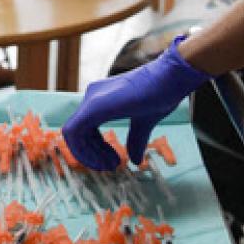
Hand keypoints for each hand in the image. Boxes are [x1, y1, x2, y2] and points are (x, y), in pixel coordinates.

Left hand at [62, 36, 210, 170]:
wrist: (170, 78)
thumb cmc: (160, 93)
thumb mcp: (144, 122)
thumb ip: (135, 139)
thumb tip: (135, 160)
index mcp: (101, 100)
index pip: (84, 129)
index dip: (93, 149)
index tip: (113, 160)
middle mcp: (92, 97)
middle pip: (77, 134)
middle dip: (91, 155)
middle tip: (111, 166)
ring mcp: (92, 100)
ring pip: (72, 134)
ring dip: (89, 155)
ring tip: (113, 164)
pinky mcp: (95, 105)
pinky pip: (74, 131)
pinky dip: (85, 150)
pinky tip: (109, 158)